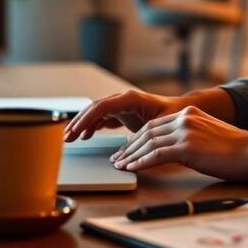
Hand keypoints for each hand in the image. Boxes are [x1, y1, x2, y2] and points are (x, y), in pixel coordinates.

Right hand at [63, 90, 184, 141]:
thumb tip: (130, 148)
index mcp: (131, 99)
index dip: (87, 118)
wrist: (181, 111)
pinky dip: (92, 126)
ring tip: (71, 138)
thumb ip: (145, 132)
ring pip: (96, 113)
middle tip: (66, 137)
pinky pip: (103, 118)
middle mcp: (124, 100)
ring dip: (83, 124)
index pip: (102, 106)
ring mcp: (122, 106)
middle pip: (95, 108)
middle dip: (79, 122)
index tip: (75, 131)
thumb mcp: (162, 124)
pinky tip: (85, 136)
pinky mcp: (123, 113)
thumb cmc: (174, 115)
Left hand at [111, 106, 247, 180]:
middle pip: (147, 132)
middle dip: (130, 147)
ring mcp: (186, 130)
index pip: (154, 125)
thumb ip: (189, 136)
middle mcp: (185, 117)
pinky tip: (133, 169)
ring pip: (149, 143)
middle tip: (118, 159)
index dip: (137, 139)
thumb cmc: (234, 150)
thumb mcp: (207, 135)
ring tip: (120, 166)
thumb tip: (171, 150)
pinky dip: (141, 162)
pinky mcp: (187, 146)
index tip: (127, 150)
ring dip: (131, 156)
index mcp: (189, 113)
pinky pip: (157, 154)